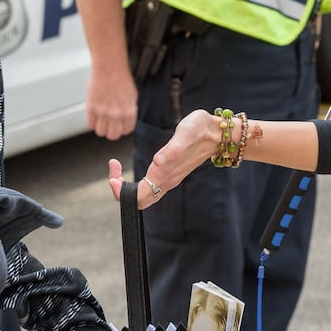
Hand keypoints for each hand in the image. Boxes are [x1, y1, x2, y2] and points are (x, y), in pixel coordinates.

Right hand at [85, 66, 136, 140]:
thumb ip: (129, 112)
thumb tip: (125, 122)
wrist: (109, 67)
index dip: (123, 128)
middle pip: (113, 135)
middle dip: (112, 131)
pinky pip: (90, 125)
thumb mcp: (132, 97)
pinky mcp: (91, 108)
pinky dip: (92, 122)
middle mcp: (116, 114)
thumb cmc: (121, 79)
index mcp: (129, 111)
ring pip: (101, 132)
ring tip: (102, 120)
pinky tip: (95, 115)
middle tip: (111, 125)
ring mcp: (102, 112)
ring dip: (101, 127)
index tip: (120, 125)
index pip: (126, 131)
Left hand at [105, 109, 220, 208]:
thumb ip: (173, 149)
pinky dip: (131, 181)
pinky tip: (126, 165)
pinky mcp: (168, 173)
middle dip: (120, 190)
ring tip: (115, 167)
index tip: (113, 174)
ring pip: (142, 195)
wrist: (217, 133)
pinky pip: (146, 187)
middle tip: (113, 169)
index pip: (139, 196)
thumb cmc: (201, 129)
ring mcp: (168, 178)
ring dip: (124, 186)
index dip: (122, 191)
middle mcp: (167, 181)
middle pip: (139, 200)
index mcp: (167, 174)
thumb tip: (158, 162)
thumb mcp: (186, 133)